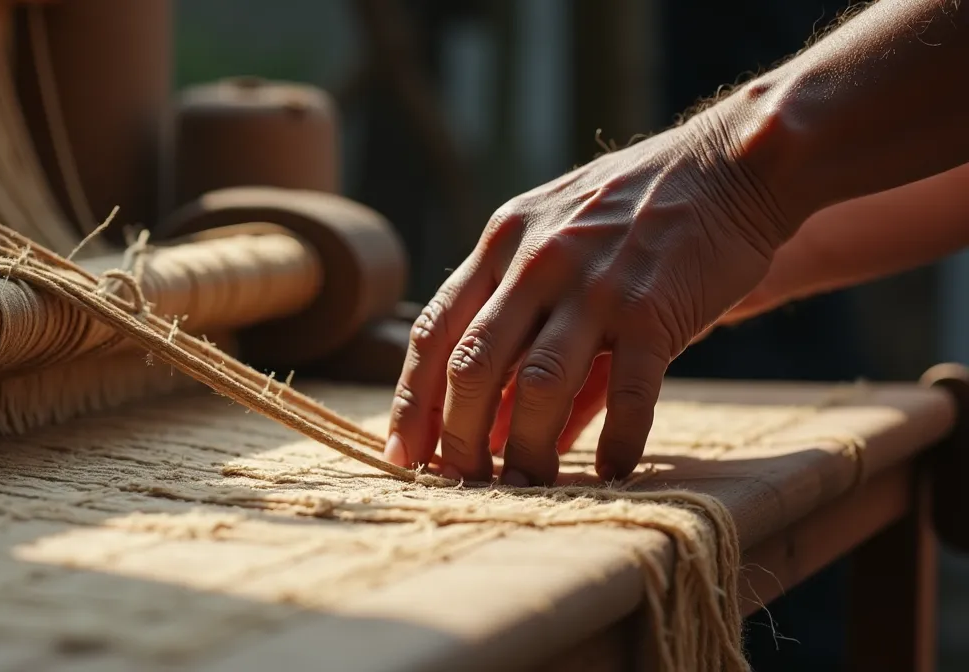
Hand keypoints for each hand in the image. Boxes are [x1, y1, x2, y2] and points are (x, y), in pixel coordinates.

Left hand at [385, 114, 793, 485]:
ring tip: (524, 487)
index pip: (434, 330)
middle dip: (457, 436)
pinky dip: (615, 441)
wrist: (730, 164)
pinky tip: (609, 472)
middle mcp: (536, 261)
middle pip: (472, 365)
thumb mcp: (557, 242)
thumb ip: (522, 321)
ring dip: (526, 450)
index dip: (412, 400)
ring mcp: (595, 284)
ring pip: (538, 386)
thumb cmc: (635, 215)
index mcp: (502, 242)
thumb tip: (496, 421)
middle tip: (458, 483)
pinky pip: (627, 392)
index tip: (402, 453)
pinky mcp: (654, 309)